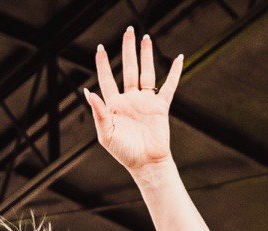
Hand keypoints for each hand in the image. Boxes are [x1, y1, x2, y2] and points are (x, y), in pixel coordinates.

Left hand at [87, 28, 181, 175]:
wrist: (146, 163)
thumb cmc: (124, 152)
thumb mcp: (107, 134)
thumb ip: (99, 112)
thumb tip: (88, 91)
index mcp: (114, 105)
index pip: (107, 79)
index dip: (104, 64)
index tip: (101, 48)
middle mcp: (130, 99)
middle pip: (128, 69)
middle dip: (128, 50)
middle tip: (128, 31)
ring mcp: (145, 101)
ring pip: (146, 72)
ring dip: (146, 55)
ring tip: (146, 37)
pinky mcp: (160, 107)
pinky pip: (169, 86)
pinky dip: (175, 72)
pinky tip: (179, 58)